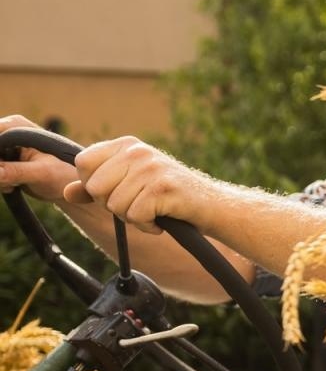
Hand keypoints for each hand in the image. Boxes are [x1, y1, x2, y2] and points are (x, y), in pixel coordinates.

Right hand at [0, 114, 79, 203]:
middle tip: (9, 182)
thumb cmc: (65, 175)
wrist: (71, 187)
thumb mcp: (42, 173)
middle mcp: (7, 131)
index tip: (2, 172)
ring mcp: (3, 146)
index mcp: (16, 125)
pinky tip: (12, 186)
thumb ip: (17, 171)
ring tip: (14, 184)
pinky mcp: (2, 160)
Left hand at [70, 137, 208, 233]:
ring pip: (114, 205)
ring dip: (133, 218)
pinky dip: (148, 226)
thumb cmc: (169, 197)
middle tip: (137, 205)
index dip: (93, 185)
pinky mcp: (163, 188)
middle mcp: (138, 151)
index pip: (83, 163)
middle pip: (95, 186)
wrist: (212, 207)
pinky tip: (162, 219)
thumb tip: (67, 192)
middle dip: (112, 205)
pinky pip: (135, 216)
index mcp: (127, 145)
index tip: (116, 192)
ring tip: (153, 212)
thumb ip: (96, 187)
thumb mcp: (130, 185)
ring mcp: (151, 168)